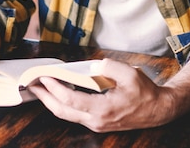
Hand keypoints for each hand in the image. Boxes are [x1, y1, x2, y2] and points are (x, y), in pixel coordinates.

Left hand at [27, 58, 171, 131]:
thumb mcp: (131, 74)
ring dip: (51, 101)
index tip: (44, 76)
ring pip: (66, 115)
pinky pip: (74, 114)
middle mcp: (96, 120)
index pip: (70, 99)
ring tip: (40, 87)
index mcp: (102, 109)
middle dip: (45, 97)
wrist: (158, 110)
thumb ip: (110, 67)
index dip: (54, 87)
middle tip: (32, 83)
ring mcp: (96, 124)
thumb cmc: (145, 92)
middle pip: (62, 111)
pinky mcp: (97, 122)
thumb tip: (94, 66)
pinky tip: (58, 93)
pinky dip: (62, 103)